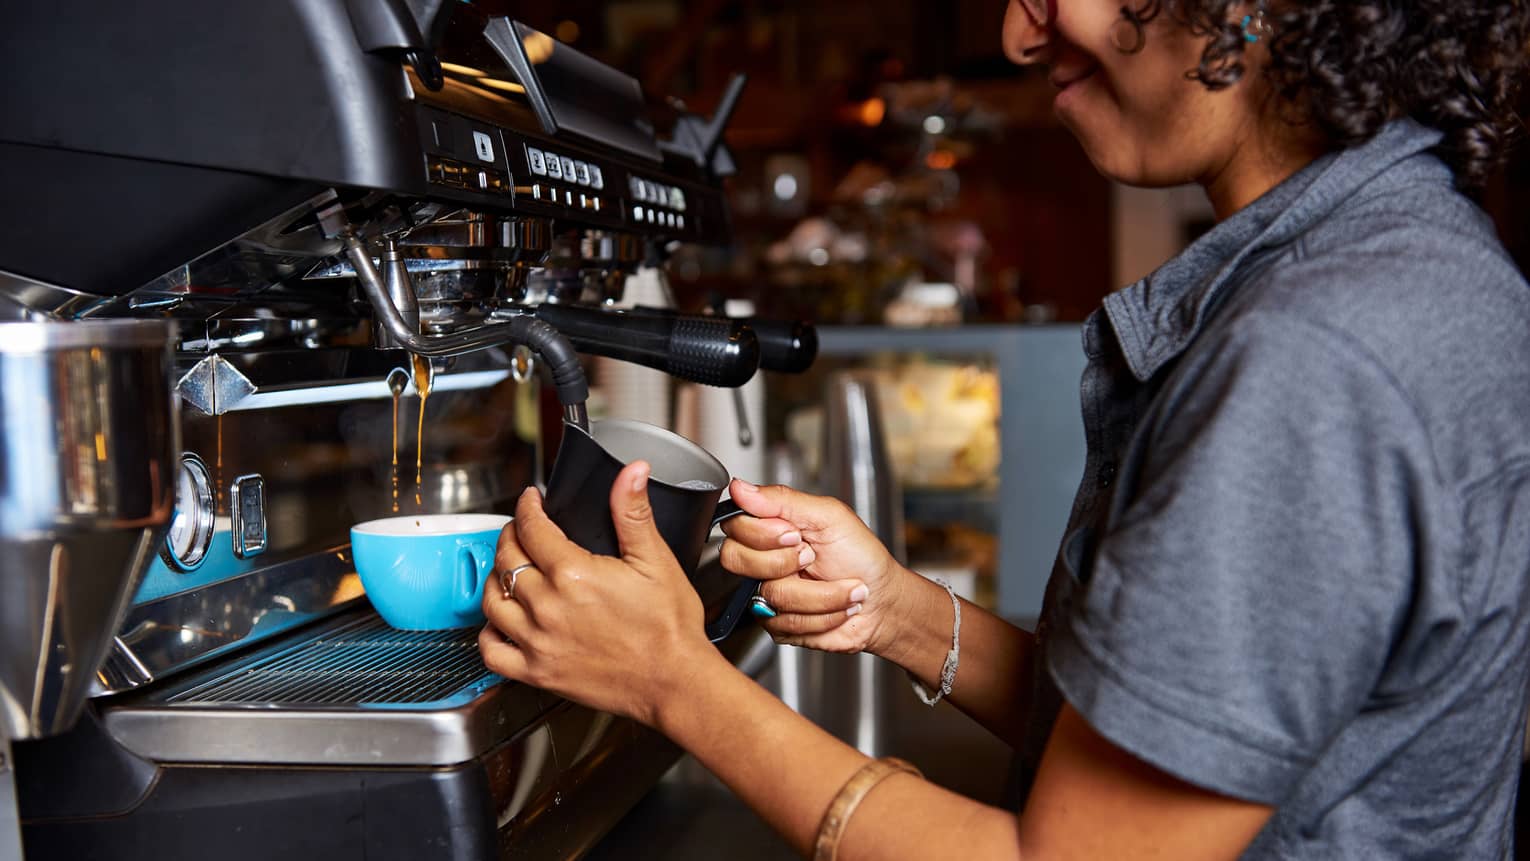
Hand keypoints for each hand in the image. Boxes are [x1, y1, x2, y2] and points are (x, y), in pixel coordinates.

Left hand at [478, 462, 722, 727]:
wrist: (673, 682)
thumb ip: (634, 513)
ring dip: (496, 578)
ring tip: (509, 568)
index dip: (528, 507)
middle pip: (507, 559)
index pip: (532, 529)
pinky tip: (502, 621)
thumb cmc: (669, 628)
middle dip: (510, 536)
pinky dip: (489, 632)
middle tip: (522, 530)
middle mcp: (548, 608)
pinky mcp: (537, 673)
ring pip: (493, 601)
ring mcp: (538, 642)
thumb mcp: (656, 560)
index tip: (531, 501)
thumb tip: (630, 473)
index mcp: (574, 575)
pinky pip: (492, 651)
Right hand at [720, 480, 907, 655]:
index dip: (763, 533)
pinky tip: (835, 607)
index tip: (794, 534)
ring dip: (819, 593)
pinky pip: (785, 622)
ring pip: (771, 595)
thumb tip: (741, 487)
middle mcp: (764, 560)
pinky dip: (821, 615)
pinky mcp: (777, 625)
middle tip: (812, 558)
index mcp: (772, 528)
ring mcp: (767, 594)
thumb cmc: (861, 556)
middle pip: (737, 560)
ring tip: (839, 585)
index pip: (735, 525)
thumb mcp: (828, 516)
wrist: (882, 600)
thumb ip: (782, 499)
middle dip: (785, 563)